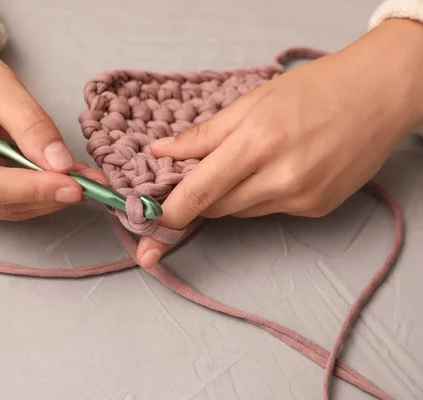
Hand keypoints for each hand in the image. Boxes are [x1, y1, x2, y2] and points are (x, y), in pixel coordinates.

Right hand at [0, 21, 104, 220]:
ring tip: (85, 177)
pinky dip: (43, 193)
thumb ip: (31, 126)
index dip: (34, 189)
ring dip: (52, 196)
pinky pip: (13, 203)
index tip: (75, 185)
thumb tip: (59, 164)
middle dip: (50, 194)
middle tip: (92, 182)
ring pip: (12, 208)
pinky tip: (66, 178)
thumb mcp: (2, 88)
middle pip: (1, 202)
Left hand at [137, 18, 422, 267]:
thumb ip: (203, 134)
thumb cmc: (314, 89)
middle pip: (216, 207)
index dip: (170, 213)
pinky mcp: (317, 209)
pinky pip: (270, 211)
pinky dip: (262, 196)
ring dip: (233, 194)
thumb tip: (161, 152)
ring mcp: (301, 198)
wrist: (379, 95)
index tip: (151, 221)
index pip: (199, 192)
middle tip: (204, 172)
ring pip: (241, 211)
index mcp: (257, 144)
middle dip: (201, 195)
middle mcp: (280, 178)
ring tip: (255, 159)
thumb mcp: (251, 102)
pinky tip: (282, 168)